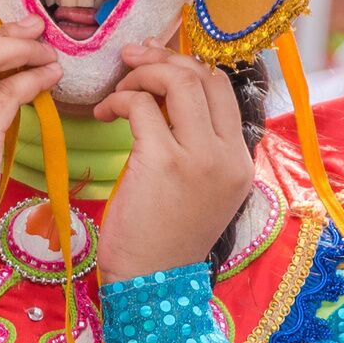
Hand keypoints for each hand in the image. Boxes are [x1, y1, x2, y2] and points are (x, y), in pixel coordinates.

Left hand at [94, 42, 259, 278]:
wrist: (152, 284)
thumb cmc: (165, 239)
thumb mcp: (200, 192)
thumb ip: (197, 148)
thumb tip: (166, 98)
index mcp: (239, 161)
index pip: (223, 89)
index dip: (188, 67)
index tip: (156, 66)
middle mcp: (227, 155)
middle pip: (204, 76)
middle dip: (164, 58)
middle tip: (131, 60)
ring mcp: (200, 158)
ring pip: (178, 81)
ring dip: (141, 74)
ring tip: (118, 91)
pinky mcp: (164, 162)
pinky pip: (140, 105)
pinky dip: (118, 100)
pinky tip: (104, 114)